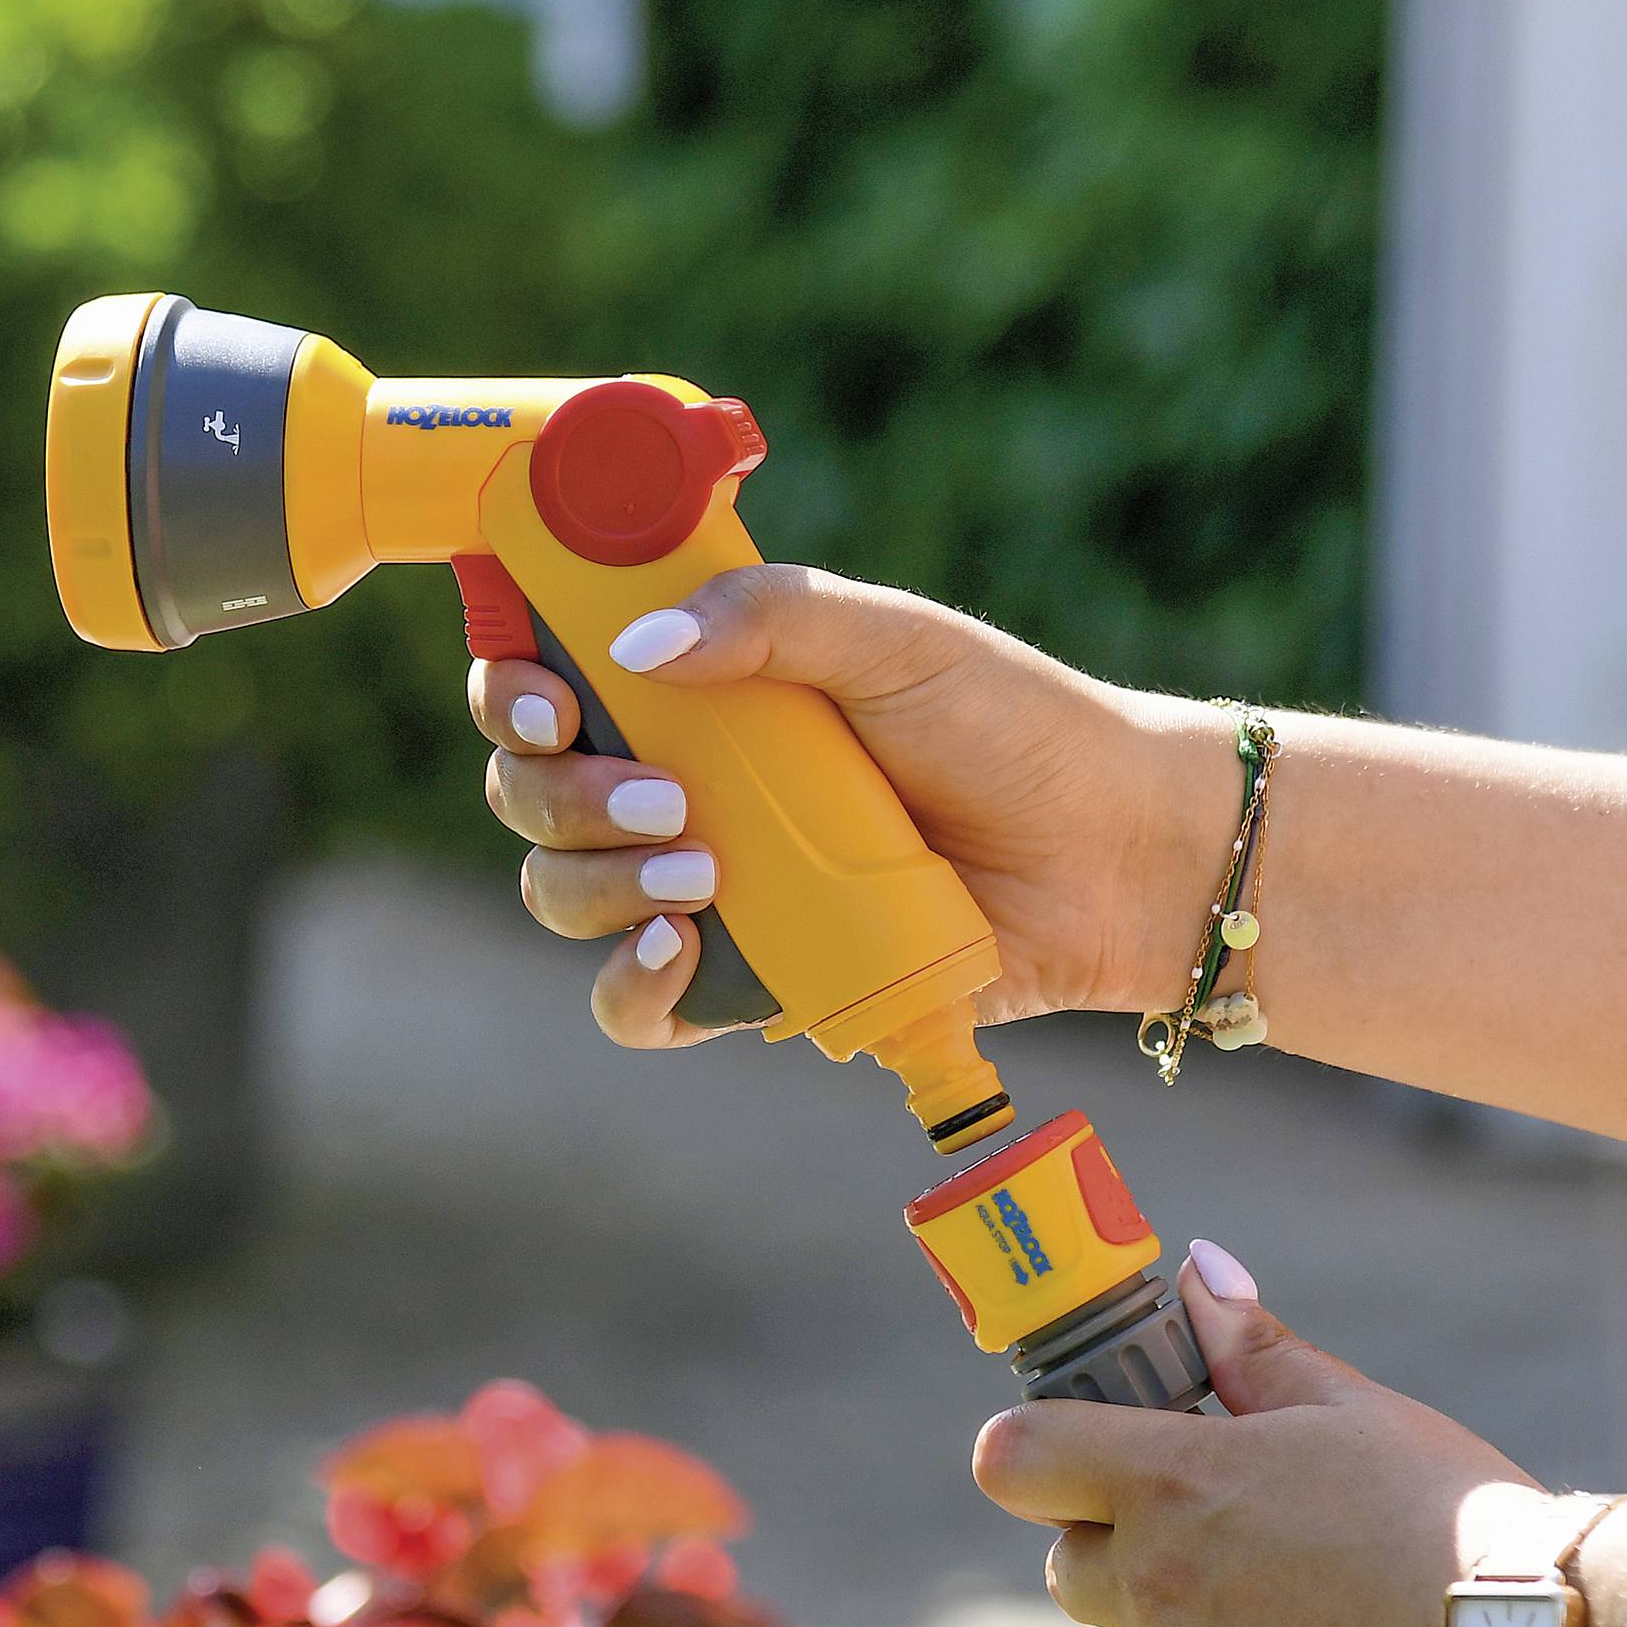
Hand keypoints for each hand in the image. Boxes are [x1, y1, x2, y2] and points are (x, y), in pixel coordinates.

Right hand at [465, 564, 1231, 1048]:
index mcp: (702, 689)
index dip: (513, 688)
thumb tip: (640, 648)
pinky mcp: (750, 982)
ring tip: (697, 870)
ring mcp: (708, 887)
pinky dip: (630, 987)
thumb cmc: (1014, 728)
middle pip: (534, 795)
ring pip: (565, 895)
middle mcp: (684, 784)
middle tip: (658, 791)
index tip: (547, 694)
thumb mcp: (895, 642)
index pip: (553, 682)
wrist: (1113, 854)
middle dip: (557, 794)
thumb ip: (774, 618)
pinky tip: (679, 951)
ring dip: (594, 882)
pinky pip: (636, 1007)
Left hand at [972, 1241, 1552, 1626]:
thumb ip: (1255, 1351)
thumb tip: (1195, 1272)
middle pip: (1073, 1571)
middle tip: (1235, 1568)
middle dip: (1128, 1564)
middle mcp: (1156, 1584)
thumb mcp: (1360, 1413)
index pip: (1015, 1458)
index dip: (1037, 1459)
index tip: (1075, 1468)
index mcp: (1173, 1480)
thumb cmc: (1460, 1525)